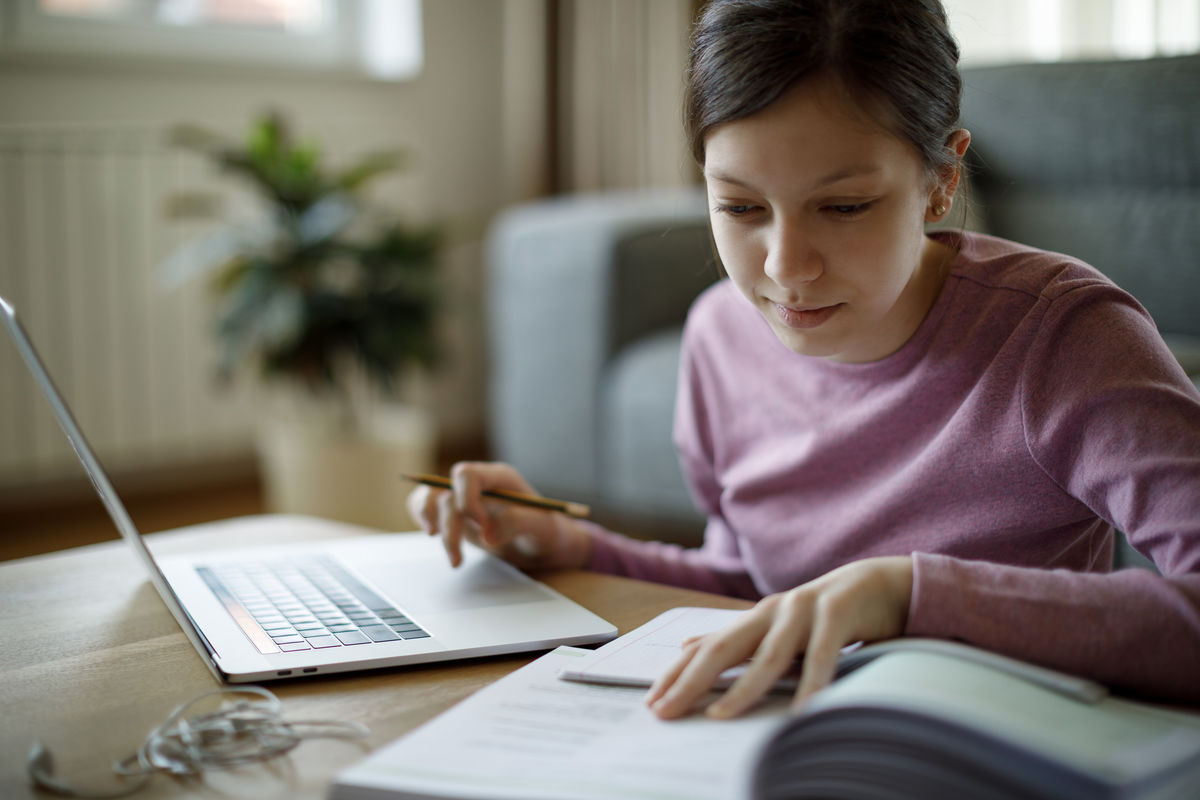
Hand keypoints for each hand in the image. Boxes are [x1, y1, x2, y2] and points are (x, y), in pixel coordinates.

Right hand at [406, 461, 591, 570]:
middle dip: (448, 526)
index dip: (466, 500)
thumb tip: (486, 534)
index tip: (480, 527)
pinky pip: (427, 506)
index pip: (467, 475)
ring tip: (454, 559)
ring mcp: (465, 497)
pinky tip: (440, 541)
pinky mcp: (456, 513)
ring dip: (432, 526)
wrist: (544, 545)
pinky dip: (424, 521)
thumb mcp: (543, 528)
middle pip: (445, 492)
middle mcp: (479, 484)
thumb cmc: (547, 532)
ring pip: (431, 499)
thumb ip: (518, 524)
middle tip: (457, 559)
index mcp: (500, 478)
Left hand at [646, 556, 913, 718]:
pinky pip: (823, 654)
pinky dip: (812, 684)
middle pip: (724, 649)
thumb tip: (685, 646)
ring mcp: (804, 610)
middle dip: (691, 681)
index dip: (677, 675)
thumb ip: (734, 640)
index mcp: (755, 619)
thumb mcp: (774, 628)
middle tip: (666, 711)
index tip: (653, 704)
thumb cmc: (824, 614)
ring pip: (769, 655)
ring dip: (744, 687)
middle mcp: (772, 611)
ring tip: (720, 716)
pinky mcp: (838, 612)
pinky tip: (802, 712)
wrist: (881, 584)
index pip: (707, 649)